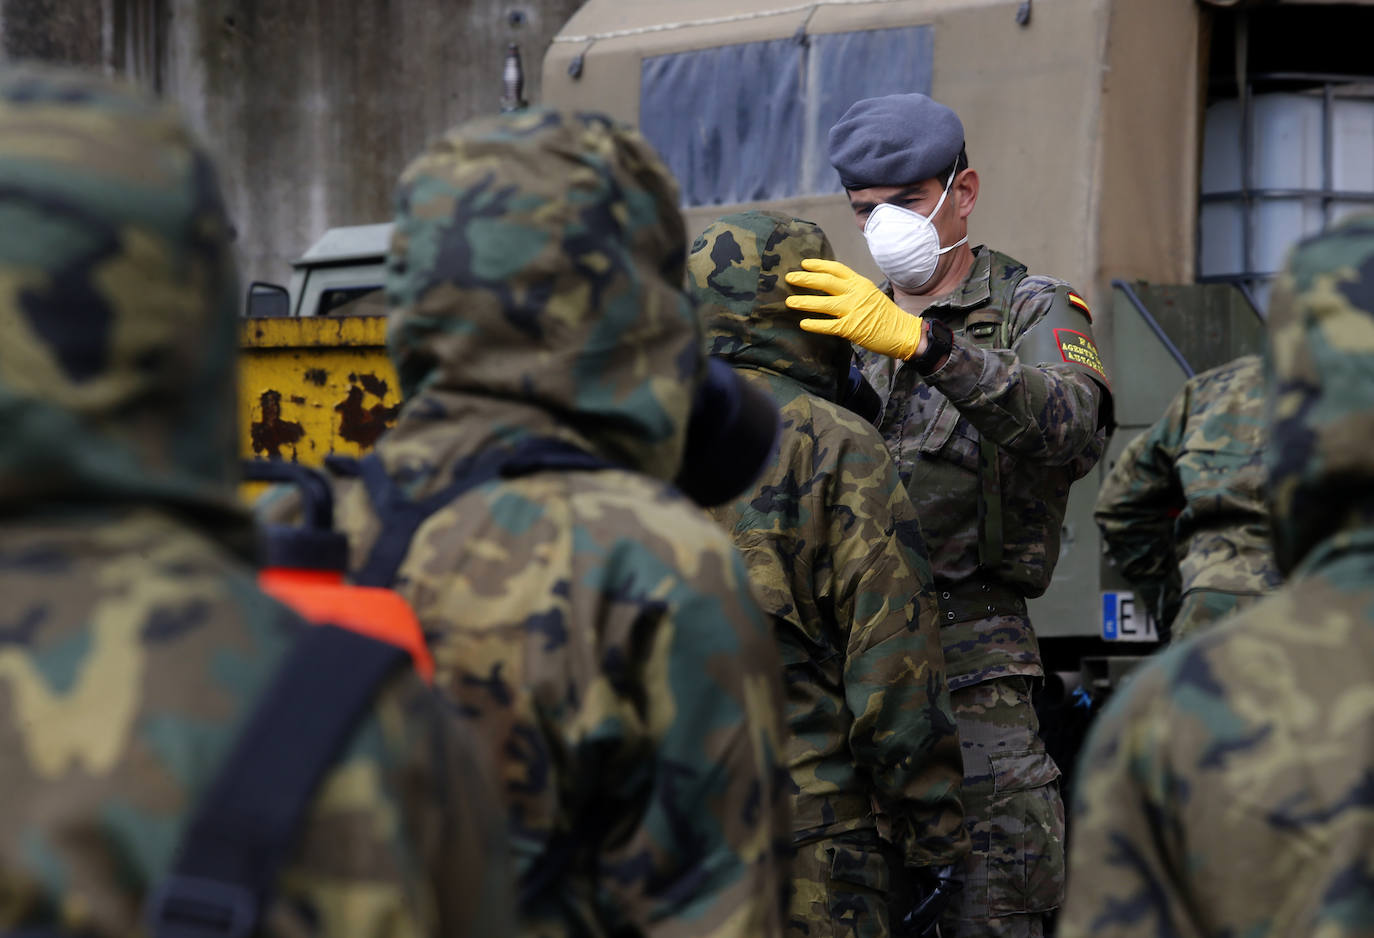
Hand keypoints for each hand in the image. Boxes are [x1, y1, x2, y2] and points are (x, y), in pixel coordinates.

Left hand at [785, 258, 925, 360]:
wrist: (903, 332)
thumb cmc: (885, 314)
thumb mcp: (870, 293)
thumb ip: (852, 288)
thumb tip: (831, 287)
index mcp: (860, 283)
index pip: (836, 269)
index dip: (818, 265)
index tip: (804, 264)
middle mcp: (855, 293)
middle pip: (825, 282)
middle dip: (805, 279)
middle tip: (789, 278)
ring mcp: (853, 310)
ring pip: (823, 303)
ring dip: (804, 301)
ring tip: (789, 301)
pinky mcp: (851, 328)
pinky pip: (828, 325)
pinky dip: (814, 324)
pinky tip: (803, 323)